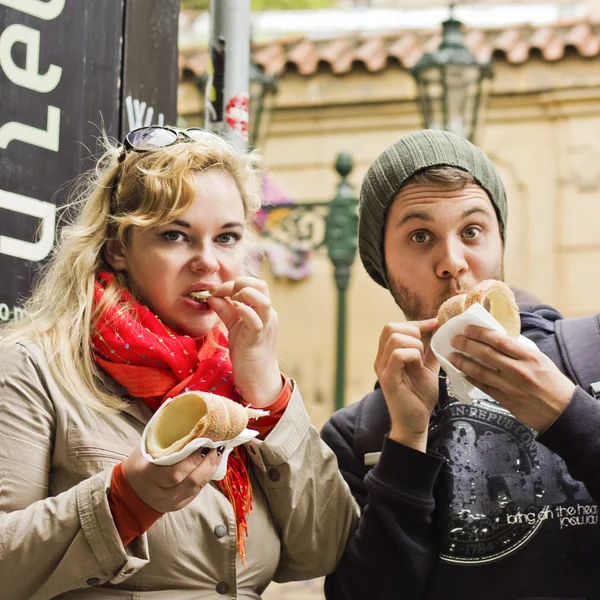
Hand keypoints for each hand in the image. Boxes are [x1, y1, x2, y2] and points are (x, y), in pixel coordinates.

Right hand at [123, 446, 223, 512]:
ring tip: (218, 452)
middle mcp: (159, 493)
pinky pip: (198, 491)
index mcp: (147, 475)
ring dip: (211, 468)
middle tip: (216, 445)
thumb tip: (186, 418)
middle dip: (208, 462)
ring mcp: (170, 502)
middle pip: (190, 480)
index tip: (204, 442)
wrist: (132, 491)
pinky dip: (207, 476)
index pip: (174, 471)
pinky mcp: (180, 505)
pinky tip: (213, 463)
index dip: (193, 458)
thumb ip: (163, 438)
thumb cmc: (140, 463)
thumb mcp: (145, 449)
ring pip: (197, 487)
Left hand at [208, 276, 281, 407]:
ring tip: (231, 303)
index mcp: (263, 310)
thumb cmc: (247, 352)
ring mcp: (265, 326)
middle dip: (239, 283)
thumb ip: (225, 311)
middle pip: (261, 285)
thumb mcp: (235, 327)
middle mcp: (268, 314)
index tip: (217, 292)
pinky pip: (255, 320)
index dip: (233, 283)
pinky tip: (234, 311)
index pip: (254, 284)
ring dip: (243, 294)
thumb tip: (212, 297)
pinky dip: (244, 311)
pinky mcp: (258, 338)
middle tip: (222, 293)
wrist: (257, 377)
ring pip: (262, 300)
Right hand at [374, 319, 439, 451]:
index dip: (415, 323)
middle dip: (414, 331)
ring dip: (415, 345)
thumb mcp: (428, 368)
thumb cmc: (419, 397)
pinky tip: (419, 367)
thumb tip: (438, 330)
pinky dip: (413, 355)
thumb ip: (430, 351)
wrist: (415, 423)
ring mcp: (382, 368)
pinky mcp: (388, 378)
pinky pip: (398, 354)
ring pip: (395, 338)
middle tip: (425, 349)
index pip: (394, 327)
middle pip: (390, 327)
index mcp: (387, 355)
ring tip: (421, 361)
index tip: (434, 325)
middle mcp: (381, 359)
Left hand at [449, 325, 575, 431]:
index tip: (467, 328)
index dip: (480, 333)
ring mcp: (510, 386)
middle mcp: (517, 370)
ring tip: (451, 356)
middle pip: (485, 354)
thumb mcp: (540, 360)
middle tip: (454, 340)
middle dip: (466, 345)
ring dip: (463, 362)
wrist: (562, 411)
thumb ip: (519, 351)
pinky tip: (462, 373)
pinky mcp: (505, 400)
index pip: (499, 340)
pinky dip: (471, 379)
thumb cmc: (552, 382)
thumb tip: (496, 340)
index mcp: (528, 357)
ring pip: (480, 371)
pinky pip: (483, 387)